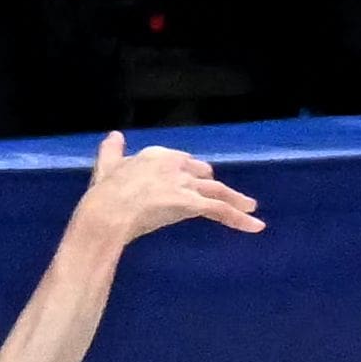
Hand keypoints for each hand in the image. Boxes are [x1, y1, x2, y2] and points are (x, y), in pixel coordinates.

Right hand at [73, 132, 263, 246]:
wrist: (109, 212)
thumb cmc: (105, 194)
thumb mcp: (106, 166)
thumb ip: (113, 151)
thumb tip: (115, 135)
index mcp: (157, 155)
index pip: (183, 161)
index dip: (189, 172)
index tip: (193, 180)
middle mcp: (176, 165)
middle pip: (203, 174)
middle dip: (211, 185)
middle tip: (221, 195)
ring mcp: (185, 184)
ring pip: (217, 191)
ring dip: (236, 199)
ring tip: (251, 207)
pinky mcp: (192, 203)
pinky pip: (221, 210)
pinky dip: (240, 218)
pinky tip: (255, 226)